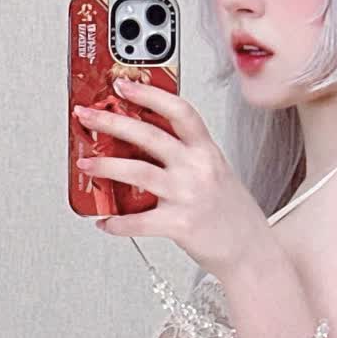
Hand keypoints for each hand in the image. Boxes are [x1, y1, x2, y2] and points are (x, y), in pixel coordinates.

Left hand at [73, 78, 273, 279]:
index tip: (123, 85)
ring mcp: (188, 195)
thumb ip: (188, 157)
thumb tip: (145, 146)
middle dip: (112, 122)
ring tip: (85, 164)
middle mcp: (197, 169)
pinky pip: (139, 221)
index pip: (179, 111)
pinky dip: (116, 222)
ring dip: (105, 166)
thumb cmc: (233, 215)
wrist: (252, 252)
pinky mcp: (180, 225)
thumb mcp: (217, 174)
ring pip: (137, 172)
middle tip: (87, 116)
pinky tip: (104, 221)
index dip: (149, 94)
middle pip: (148, 135)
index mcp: (207, 152)